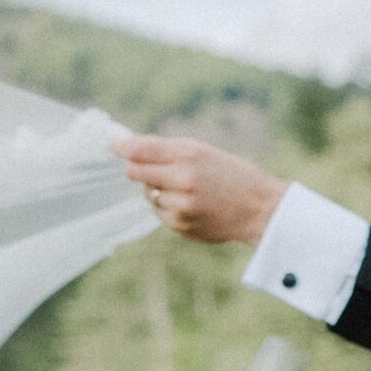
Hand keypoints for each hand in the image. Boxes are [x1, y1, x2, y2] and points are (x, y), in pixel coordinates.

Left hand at [111, 134, 286, 244]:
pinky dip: (167, 207)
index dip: (123, 147)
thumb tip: (130, 145)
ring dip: (156, 190)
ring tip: (183, 189)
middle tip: (142, 167)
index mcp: (189, 156)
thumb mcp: (203, 151)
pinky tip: (189, 205)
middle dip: (137, 169)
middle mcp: (182, 180)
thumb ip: (167, 149)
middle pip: (136, 173)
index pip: (142, 150)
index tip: (112, 144)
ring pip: (147, 195)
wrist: (258, 209)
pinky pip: (159, 213)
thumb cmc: (230, 174)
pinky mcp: (180, 226)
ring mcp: (180, 206)